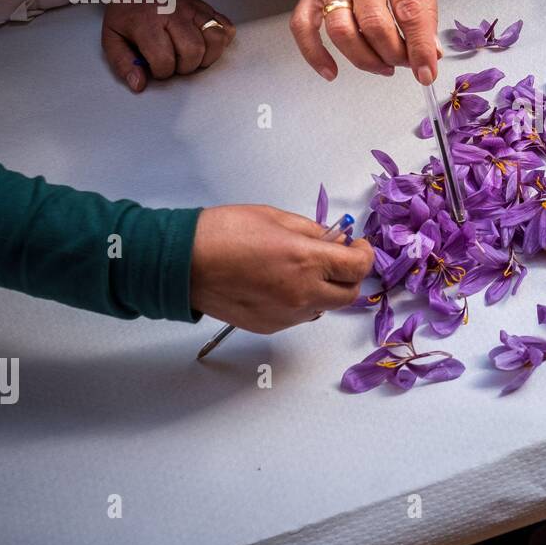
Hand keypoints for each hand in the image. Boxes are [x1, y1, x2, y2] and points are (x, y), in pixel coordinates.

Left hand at [102, 0, 234, 92]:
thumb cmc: (128, 11)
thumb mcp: (112, 36)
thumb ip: (122, 63)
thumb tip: (139, 84)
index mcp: (146, 22)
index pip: (164, 59)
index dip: (161, 71)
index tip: (156, 66)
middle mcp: (173, 13)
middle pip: (193, 51)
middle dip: (185, 66)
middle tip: (175, 62)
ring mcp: (194, 9)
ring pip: (215, 39)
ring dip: (207, 56)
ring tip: (193, 56)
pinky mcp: (207, 7)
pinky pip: (226, 28)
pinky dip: (221, 41)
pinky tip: (206, 44)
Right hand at [189, 205, 373, 333]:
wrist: (182, 262)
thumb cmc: (224, 232)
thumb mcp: (276, 217)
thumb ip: (312, 231)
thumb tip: (332, 240)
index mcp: (307, 260)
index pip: (357, 267)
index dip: (363, 255)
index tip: (356, 246)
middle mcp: (302, 293)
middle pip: (348, 295)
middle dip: (348, 276)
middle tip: (337, 259)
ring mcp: (286, 315)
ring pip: (324, 308)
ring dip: (325, 291)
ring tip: (303, 270)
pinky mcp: (270, 326)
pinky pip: (299, 316)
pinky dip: (301, 302)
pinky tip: (281, 284)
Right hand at [290, 0, 439, 84]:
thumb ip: (428, 9)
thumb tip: (431, 52)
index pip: (408, 7)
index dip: (419, 46)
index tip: (427, 71)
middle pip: (373, 22)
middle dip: (393, 54)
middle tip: (407, 63)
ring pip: (340, 29)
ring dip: (364, 58)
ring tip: (384, 66)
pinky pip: (303, 27)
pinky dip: (315, 54)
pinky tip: (332, 72)